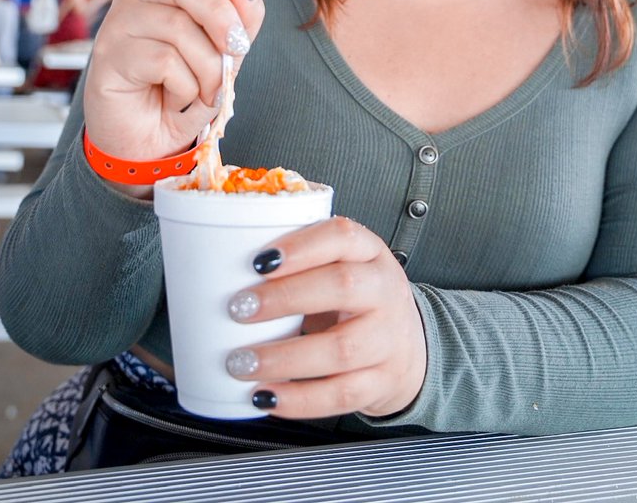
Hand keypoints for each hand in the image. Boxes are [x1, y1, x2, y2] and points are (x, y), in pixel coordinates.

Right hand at [84, 0, 263, 167]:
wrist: (151, 145)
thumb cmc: (187, 91)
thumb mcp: (226, 54)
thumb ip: (241, 17)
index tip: (237, 22)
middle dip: (221, 16)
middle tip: (236, 51)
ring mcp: (118, 24)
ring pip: (177, 26)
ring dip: (206, 69)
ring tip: (203, 92)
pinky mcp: (109, 58)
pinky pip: (163, 61)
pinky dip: (184, 88)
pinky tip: (175, 100)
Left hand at [225, 217, 426, 418]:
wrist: (409, 348)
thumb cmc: (360, 301)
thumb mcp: (344, 267)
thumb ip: (303, 263)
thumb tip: (227, 266)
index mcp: (371, 253)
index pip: (342, 236)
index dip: (300, 247)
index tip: (258, 262)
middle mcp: (385, 292)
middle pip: (342, 287)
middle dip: (285, 298)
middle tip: (239, 309)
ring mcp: (388, 339)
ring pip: (341, 349)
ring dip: (284, 357)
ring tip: (241, 361)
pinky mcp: (382, 382)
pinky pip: (341, 395)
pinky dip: (299, 399)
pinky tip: (266, 395)